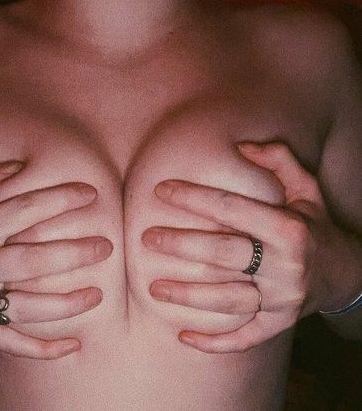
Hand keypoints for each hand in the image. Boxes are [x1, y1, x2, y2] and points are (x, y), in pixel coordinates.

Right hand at [0, 161, 110, 358]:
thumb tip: (17, 163)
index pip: (22, 211)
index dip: (58, 199)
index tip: (89, 194)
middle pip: (31, 262)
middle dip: (74, 254)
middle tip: (106, 247)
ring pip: (28, 308)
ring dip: (67, 304)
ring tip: (99, 294)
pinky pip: (13, 344)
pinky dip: (43, 350)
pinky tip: (73, 346)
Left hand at [143, 142, 361, 352]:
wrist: (345, 274)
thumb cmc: (314, 226)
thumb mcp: (306, 188)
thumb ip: (279, 160)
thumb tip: (242, 146)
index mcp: (289, 229)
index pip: (231, 208)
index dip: (194, 196)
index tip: (162, 190)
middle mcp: (286, 267)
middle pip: (222, 254)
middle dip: (181, 245)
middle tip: (147, 238)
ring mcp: (282, 300)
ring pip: (226, 300)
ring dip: (187, 295)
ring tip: (152, 288)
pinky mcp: (279, 325)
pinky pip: (245, 338)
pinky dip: (215, 343)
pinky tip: (184, 339)